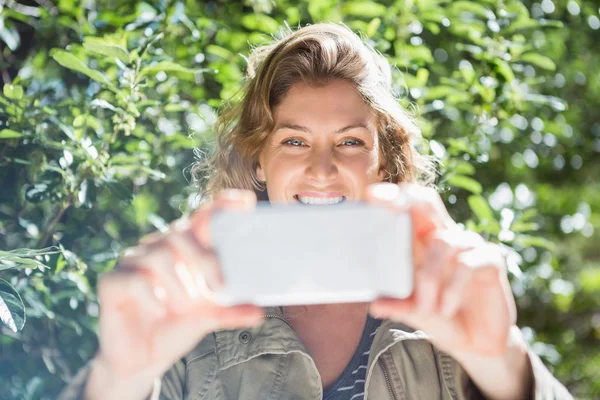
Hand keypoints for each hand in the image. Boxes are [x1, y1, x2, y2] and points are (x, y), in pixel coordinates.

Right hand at [93, 189, 263, 380]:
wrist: (142, 360)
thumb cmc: (176, 327)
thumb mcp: (207, 317)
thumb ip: (230, 310)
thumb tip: (258, 312)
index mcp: (185, 249)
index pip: (202, 218)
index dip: (221, 205)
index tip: (245, 201)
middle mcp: (159, 247)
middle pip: (180, 233)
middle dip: (204, 259)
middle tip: (219, 287)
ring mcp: (133, 261)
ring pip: (159, 254)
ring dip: (178, 286)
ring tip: (184, 308)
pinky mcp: (111, 281)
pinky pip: (136, 280)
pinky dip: (153, 299)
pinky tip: (159, 312)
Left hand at [365, 183, 516, 357]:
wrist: (475, 342)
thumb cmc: (440, 316)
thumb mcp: (414, 311)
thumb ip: (398, 305)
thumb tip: (374, 304)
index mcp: (421, 242)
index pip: (407, 209)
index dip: (391, 197)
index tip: (370, 195)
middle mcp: (444, 236)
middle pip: (428, 202)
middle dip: (408, 199)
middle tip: (391, 206)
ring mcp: (468, 246)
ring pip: (442, 242)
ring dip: (428, 278)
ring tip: (425, 307)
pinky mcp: (490, 260)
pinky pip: (467, 263)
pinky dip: (452, 288)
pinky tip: (445, 308)